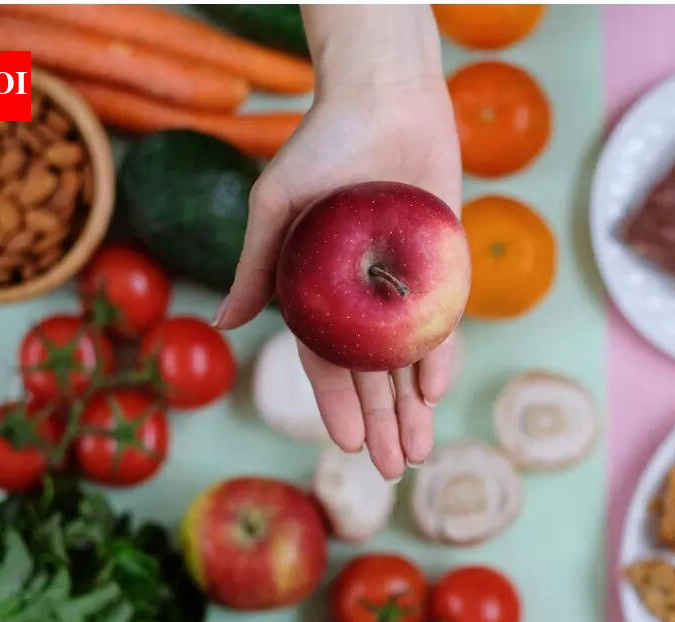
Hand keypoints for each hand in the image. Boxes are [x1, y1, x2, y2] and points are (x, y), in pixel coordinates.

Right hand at [214, 7, 460, 480]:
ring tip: (421, 453)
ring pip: (410, 358)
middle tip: (394, 471)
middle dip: (383, 423)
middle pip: (373, 372)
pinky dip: (442, 354)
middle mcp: (362, 294)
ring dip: (415, 407)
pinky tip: (439, 391)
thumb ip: (259, 265)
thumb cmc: (321, 144)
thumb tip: (232, 323)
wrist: (386, 97)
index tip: (348, 445)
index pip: (327, 360)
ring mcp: (403, 283)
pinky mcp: (441, 265)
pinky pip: (442, 321)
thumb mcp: (278, 204)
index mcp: (319, 288)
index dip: (337, 403)